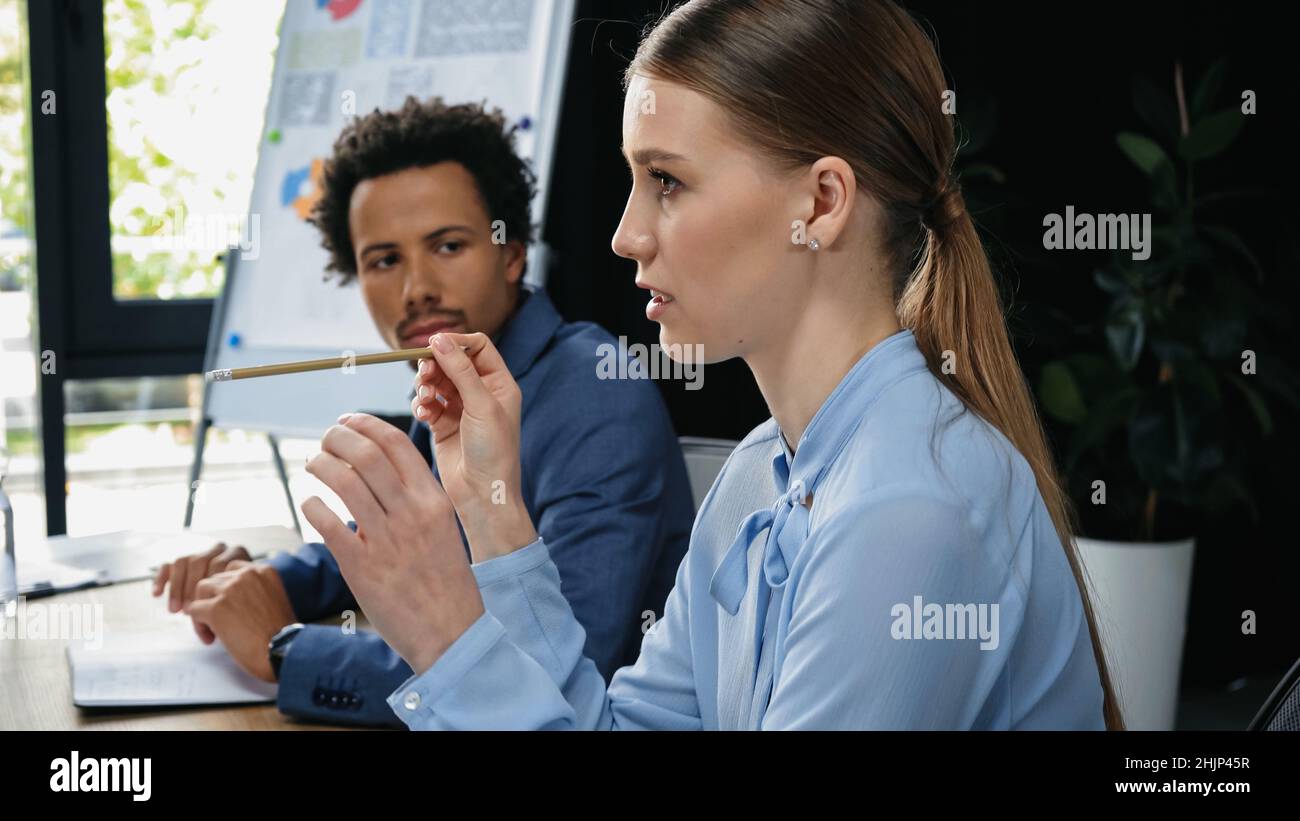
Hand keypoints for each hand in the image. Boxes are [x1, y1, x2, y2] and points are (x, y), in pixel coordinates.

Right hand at [151, 542, 251, 613]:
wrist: (237, 593)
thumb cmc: (241, 602)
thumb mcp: (241, 598)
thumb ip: (229, 602)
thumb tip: (213, 631)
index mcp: (237, 554)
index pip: (219, 565)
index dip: (209, 586)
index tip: (204, 606)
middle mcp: (218, 549)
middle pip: (199, 562)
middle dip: (191, 588)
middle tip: (188, 611)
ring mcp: (199, 551)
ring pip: (182, 562)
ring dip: (176, 588)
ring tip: (175, 610)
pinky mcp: (182, 560)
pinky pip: (167, 565)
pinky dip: (161, 579)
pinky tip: (157, 594)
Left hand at [186, 561, 295, 681]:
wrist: (284, 651)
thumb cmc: (281, 635)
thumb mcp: (274, 600)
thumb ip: (254, 591)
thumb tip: (228, 598)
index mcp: (264, 571)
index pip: (232, 569)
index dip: (227, 590)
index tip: (232, 607)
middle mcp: (246, 575)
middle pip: (214, 579)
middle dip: (213, 600)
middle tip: (221, 623)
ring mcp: (230, 590)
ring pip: (200, 592)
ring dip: (203, 610)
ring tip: (213, 631)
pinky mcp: (216, 608)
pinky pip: (194, 610)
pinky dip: (199, 627)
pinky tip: (211, 639)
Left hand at [299, 413, 491, 675]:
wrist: (452, 631)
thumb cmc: (445, 580)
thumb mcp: (442, 528)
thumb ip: (415, 501)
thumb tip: (375, 475)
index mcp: (434, 500)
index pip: (396, 444)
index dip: (365, 424)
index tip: (347, 421)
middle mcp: (412, 514)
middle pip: (366, 455)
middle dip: (338, 437)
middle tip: (326, 439)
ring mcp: (386, 540)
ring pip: (344, 482)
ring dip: (321, 464)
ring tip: (313, 464)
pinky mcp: (362, 568)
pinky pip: (327, 524)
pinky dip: (313, 505)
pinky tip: (311, 503)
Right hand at [412, 332, 535, 559]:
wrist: (483, 494)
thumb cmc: (493, 451)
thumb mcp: (481, 406)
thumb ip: (460, 371)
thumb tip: (438, 340)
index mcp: (499, 384)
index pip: (477, 347)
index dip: (456, 342)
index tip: (433, 344)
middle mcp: (481, 393)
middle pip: (451, 361)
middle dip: (434, 364)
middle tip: (424, 374)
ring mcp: (460, 408)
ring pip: (435, 381)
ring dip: (425, 385)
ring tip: (425, 398)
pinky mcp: (442, 424)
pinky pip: (426, 403)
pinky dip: (421, 404)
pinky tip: (424, 415)